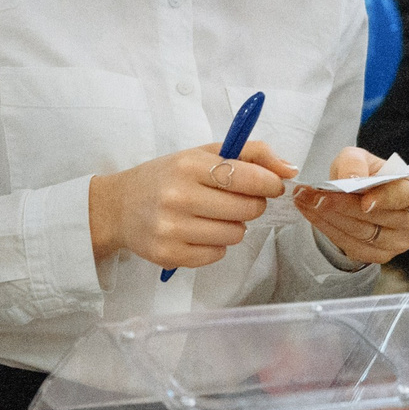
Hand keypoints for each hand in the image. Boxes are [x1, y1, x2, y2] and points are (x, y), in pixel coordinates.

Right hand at [88, 139, 296, 270]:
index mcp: (188, 166)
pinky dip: (215, 245)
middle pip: (247, 210)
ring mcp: (172, 229)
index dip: (269, 184)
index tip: (269, 185)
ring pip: (235, 235)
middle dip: (251, 205)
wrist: (118, 207)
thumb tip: (290, 169)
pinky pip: (217, 255)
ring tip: (213, 216)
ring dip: (233, 226)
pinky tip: (198, 232)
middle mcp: (178, 197)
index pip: (248, 177)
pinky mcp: (169, 255)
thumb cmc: (166, 177)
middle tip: (236, 200)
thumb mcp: (202, 154)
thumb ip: (250, 154)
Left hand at [292, 147, 408, 265]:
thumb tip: (351, 177)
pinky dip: (329, 230)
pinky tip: (312, 215)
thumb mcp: (357, 157)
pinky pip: (352, 246)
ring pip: (362, 233)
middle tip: (315, 196)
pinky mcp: (381, 255)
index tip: (364, 201)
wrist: (358, 196)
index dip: (385, 199)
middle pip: (378, 218)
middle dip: (343, 206)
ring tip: (306, 202)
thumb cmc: (364, 175)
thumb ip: (354, 162)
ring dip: (330, 218)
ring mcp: (399, 241)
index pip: (405, 196)